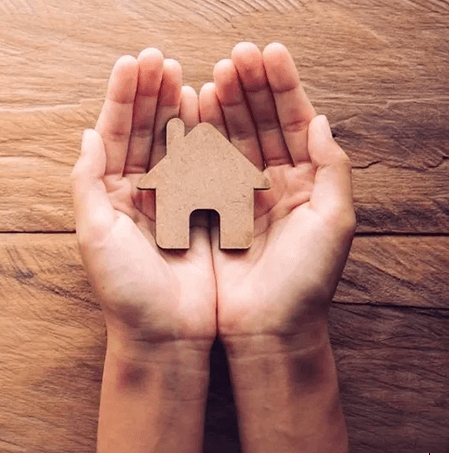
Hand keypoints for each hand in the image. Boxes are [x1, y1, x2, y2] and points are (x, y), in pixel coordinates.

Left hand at [72, 48, 216, 353]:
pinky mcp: (200, 213)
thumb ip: (87, 182)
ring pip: (171, 143)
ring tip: (181, 72)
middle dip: (149, 94)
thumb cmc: (125, 291)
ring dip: (174, 107)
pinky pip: (201, 167)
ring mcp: (170, 201)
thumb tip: (86, 134)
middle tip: (159, 57)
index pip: (113, 135)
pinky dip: (202, 138)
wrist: (166, 335)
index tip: (134, 62)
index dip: (123, 98)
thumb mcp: (95, 234)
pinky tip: (205, 111)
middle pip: (141, 132)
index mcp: (109, 196)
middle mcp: (137, 194)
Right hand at [198, 42, 355, 349]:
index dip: (282, 86)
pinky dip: (197, 138)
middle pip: (261, 122)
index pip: (294, 121)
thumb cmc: (305, 282)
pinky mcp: (208, 211)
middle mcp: (272, 183)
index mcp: (306, 182)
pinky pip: (202, 166)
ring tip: (212, 74)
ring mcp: (237, 195)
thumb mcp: (335, 222)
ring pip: (230, 139)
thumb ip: (333, 167)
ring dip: (223, 105)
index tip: (267, 54)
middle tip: (234, 55)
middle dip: (249, 87)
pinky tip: (191, 111)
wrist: (265, 329)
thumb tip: (321, 120)